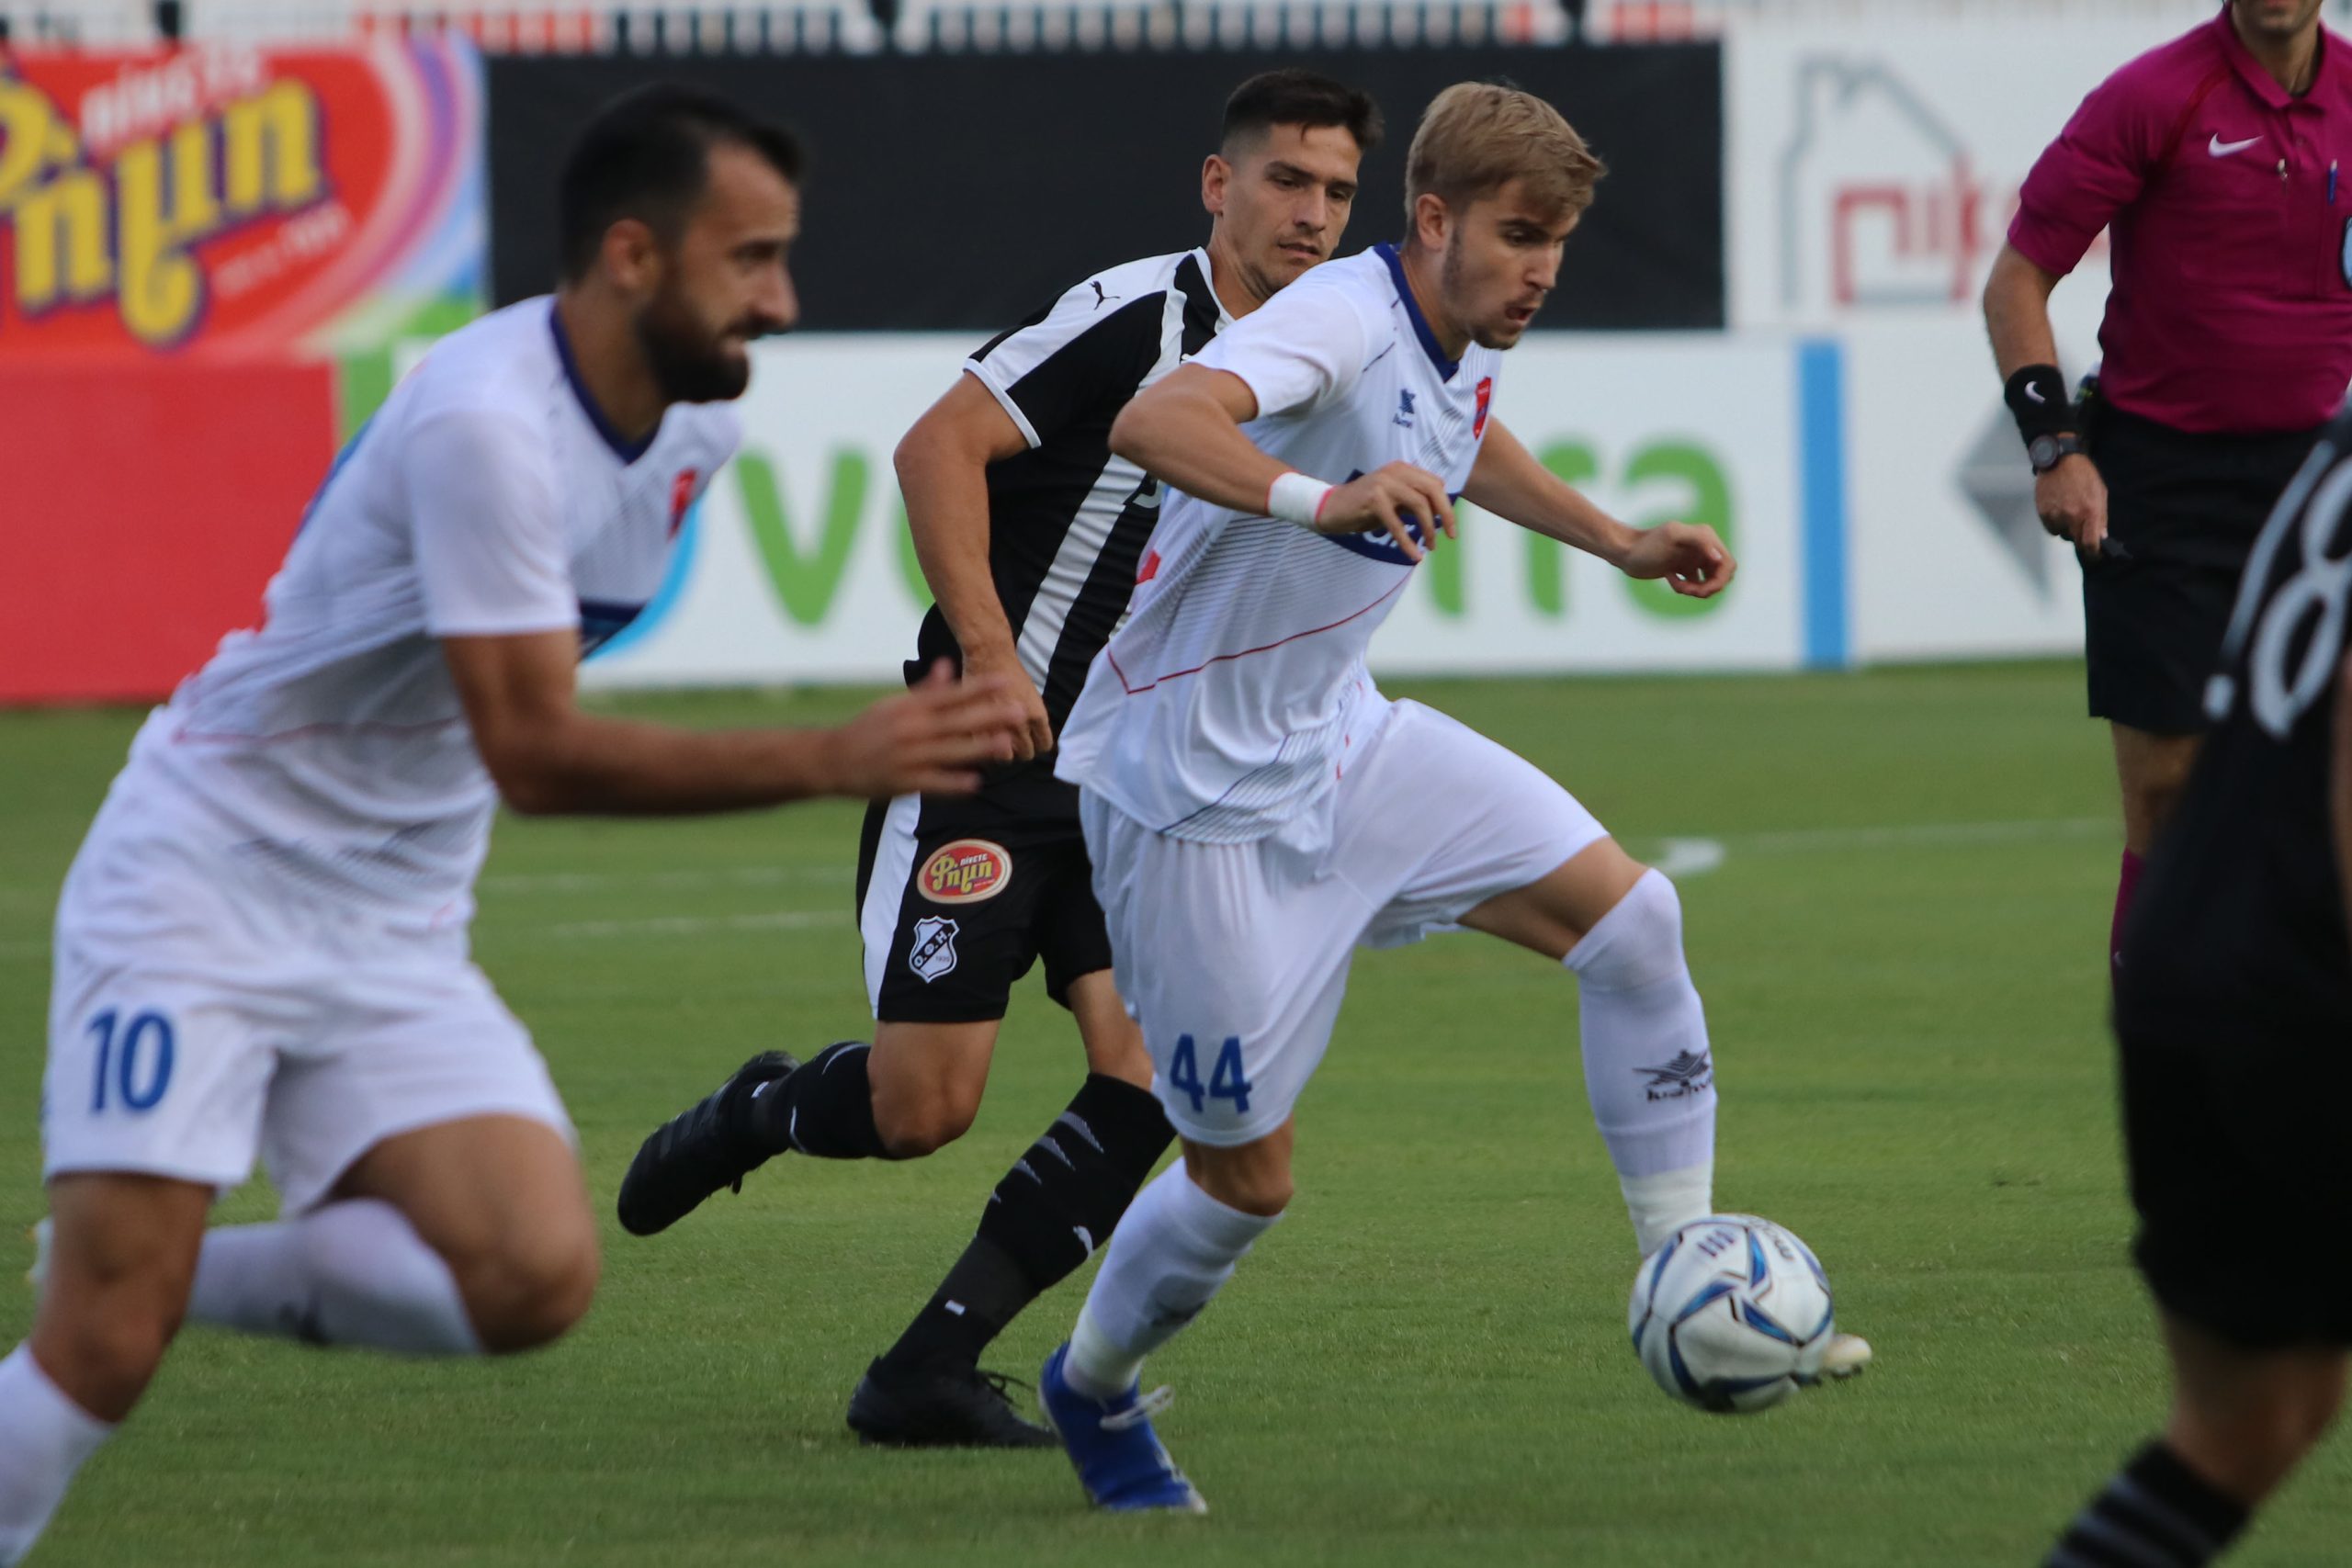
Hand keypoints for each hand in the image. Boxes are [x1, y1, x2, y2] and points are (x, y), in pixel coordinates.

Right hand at [821, 661, 1023, 798]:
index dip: (979, 688)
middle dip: (989, 716)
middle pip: (957, 721)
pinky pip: (934, 782)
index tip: (1005, 680)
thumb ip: (925, 690)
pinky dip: (954, 782)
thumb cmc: (867, 730)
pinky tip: (976, 781)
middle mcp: (911, 730)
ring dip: (979, 748)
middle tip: (1018, 711)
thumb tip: (947, 664)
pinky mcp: (903, 782)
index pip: (951, 695)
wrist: (832, 759)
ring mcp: (908, 757)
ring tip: (1006, 744)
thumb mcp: (893, 705)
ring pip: (950, 751)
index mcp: (910, 708)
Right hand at [961, 641, 1052, 760]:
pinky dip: (985, 749)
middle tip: (1012, 741)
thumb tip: (1036, 736)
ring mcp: (999, 728)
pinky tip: (984, 740)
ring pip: (1006, 758)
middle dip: (1020, 749)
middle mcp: (1021, 725)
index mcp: (1038, 716)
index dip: (1037, 744)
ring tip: (997, 742)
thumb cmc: (1011, 673)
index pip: (1044, 745)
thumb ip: (1034, 718)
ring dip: (1003, 752)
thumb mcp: (1032, 696)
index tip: (1030, 741)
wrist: (989, 656)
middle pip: (1026, 754)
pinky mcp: (979, 728)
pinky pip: (986, 750)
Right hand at [1314, 462, 1456, 562]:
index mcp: (1403, 469)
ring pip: (1419, 505)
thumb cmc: (1363, 506)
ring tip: (1430, 546)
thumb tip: (1440, 515)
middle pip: (1432, 490)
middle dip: (1446, 514)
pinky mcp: (1373, 500)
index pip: (1434, 484)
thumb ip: (1413, 502)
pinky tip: (1413, 555)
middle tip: (1451, 536)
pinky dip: (1407, 542)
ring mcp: (1384, 484)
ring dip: (1429, 529)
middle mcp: (1395, 472)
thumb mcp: (1393, 500)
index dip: (1445, 505)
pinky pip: (1397, 524)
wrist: (1330, 507)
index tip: (1449, 526)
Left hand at [1619, 520, 1734, 598]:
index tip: (1701, 590)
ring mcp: (1693, 558)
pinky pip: (1695, 584)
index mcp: (1706, 537)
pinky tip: (1669, 578)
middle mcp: (1703, 547)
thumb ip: (1699, 540)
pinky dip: (1685, 587)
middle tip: (1688, 591)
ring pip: (1709, 582)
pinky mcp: (1682, 568)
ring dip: (1695, 589)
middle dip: (1708, 588)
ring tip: (1677, 586)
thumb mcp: (1672, 536)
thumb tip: (1718, 558)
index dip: (1720, 581)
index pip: (1728, 564)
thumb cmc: (1647, 544)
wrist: (1625, 551)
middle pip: (1722, 576)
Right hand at [2036, 453, 2106, 554]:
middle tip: (2083, 530)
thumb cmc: (2084, 475)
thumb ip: (2101, 517)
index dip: (2093, 553)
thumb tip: (2101, 537)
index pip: (2090, 543)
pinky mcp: (2043, 513)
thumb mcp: (2100, 493)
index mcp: (2090, 512)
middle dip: (2081, 539)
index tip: (2094, 555)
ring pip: (2063, 535)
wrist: (2060, 461)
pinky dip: (2056, 525)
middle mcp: (2072, 517)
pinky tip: (2059, 511)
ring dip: (2068, 530)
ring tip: (2069, 514)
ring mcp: (2055, 516)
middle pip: (2076, 541)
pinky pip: (2051, 529)